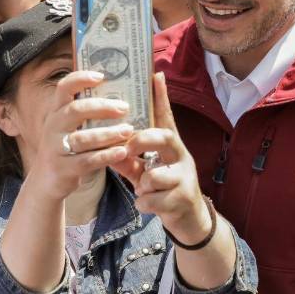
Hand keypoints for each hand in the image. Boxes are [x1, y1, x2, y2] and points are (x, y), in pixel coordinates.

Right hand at [27, 72, 134, 200]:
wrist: (46, 180)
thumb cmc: (68, 147)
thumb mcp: (70, 127)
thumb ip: (86, 113)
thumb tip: (119, 95)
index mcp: (57, 112)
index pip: (63, 88)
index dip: (80, 79)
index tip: (101, 76)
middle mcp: (53, 127)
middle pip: (75, 111)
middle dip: (102, 107)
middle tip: (124, 107)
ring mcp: (56, 148)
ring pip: (83, 138)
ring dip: (108, 133)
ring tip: (128, 130)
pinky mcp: (64, 169)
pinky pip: (87, 161)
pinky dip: (106, 156)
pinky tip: (122, 152)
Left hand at [106, 73, 207, 243]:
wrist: (189, 218)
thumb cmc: (164, 188)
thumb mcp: (144, 170)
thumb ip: (128, 158)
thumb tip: (105, 144)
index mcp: (171, 146)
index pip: (166, 117)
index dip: (161, 97)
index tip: (155, 75)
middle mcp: (181, 156)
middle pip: (165, 137)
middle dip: (142, 140)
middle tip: (128, 149)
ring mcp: (184, 176)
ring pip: (154, 175)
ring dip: (143, 185)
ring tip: (145, 189)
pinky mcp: (182, 198)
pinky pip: (152, 199)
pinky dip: (144, 203)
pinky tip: (148, 204)